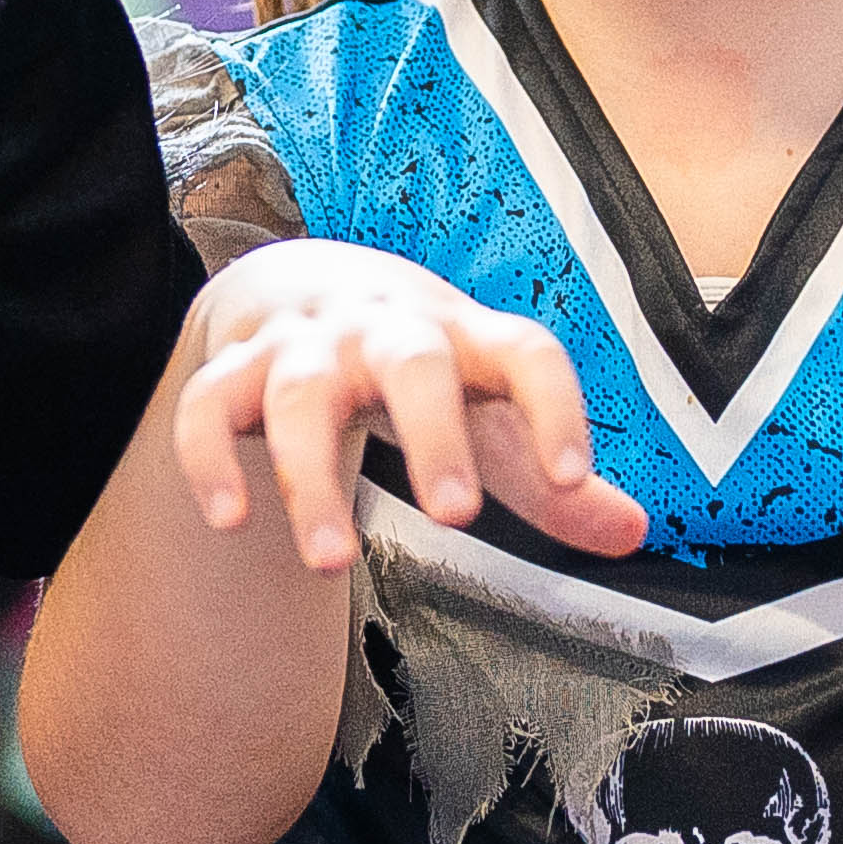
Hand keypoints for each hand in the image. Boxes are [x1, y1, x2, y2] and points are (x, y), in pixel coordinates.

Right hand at [175, 239, 649, 572]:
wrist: (302, 281)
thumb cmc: (417, 362)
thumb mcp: (488, 405)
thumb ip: (549, 479)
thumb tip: (633, 534)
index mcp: (465, 337)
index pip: (525, 354)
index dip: (554, 408)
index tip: (570, 477)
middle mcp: (386, 331)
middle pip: (413, 364)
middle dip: (432, 435)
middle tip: (454, 517)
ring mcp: (304, 345)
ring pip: (299, 395)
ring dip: (310, 477)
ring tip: (332, 562)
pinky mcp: (233, 369)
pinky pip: (209, 405)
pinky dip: (211, 460)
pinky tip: (231, 520)